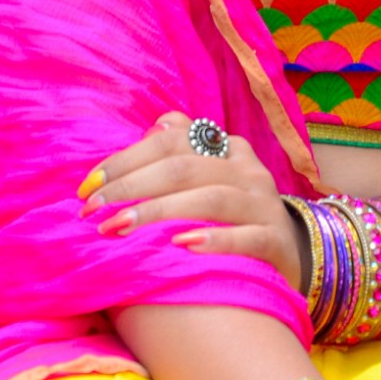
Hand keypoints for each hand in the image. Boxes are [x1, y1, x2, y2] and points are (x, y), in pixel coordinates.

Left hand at [77, 111, 307, 289]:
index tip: (88, 187)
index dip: (125, 160)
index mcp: (225, 149)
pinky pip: (247, 237)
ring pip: (210, 198)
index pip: (169, 141)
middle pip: (183, 167)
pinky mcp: (276, 240)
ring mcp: (264, 204)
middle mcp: (246, 170)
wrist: (292, 254)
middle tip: (94, 211)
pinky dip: (215, 240)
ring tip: (120, 228)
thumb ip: (182, 149)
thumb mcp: (211, 176)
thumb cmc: (234, 215)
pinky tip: (182, 246)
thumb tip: (154, 125)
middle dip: (131, 187)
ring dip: (159, 212)